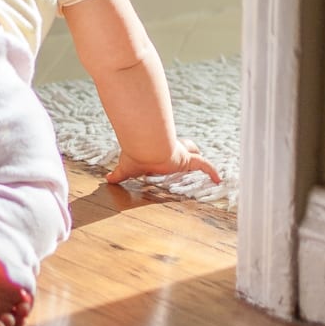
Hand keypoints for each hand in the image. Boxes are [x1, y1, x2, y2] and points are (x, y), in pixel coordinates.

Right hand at [105, 138, 221, 184]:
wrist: (143, 147)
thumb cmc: (134, 154)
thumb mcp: (126, 168)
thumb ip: (118, 175)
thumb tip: (106, 180)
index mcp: (157, 151)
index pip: (165, 150)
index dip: (169, 153)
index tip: (166, 157)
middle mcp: (169, 149)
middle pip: (183, 145)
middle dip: (187, 148)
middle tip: (190, 152)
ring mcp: (179, 154)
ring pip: (192, 151)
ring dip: (198, 156)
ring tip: (208, 167)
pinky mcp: (186, 160)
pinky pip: (203, 165)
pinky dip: (211, 171)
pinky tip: (218, 179)